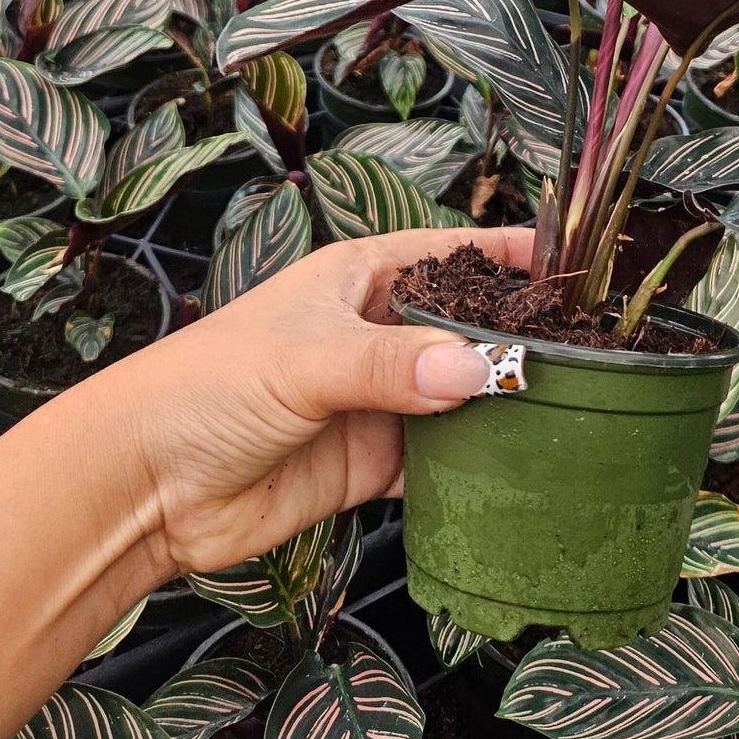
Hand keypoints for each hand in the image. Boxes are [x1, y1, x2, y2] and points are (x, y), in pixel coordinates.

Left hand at [85, 226, 532, 581]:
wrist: (147, 485)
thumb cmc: (210, 385)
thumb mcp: (306, 358)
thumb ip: (392, 365)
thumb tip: (484, 369)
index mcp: (361, 280)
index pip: (451, 254)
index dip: (508, 256)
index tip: (572, 267)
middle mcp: (377, 335)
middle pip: (466, 329)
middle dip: (519, 338)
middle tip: (591, 351)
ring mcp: (377, 401)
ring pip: (461, 397)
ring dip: (502, 406)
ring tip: (573, 411)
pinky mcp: (372, 464)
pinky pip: (440, 462)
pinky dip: (475, 466)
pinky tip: (516, 470)